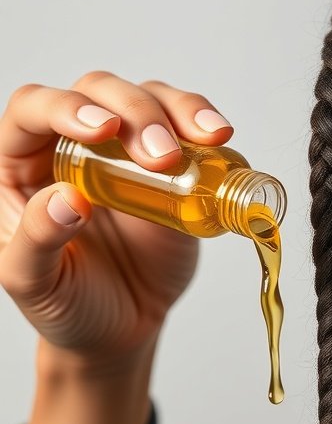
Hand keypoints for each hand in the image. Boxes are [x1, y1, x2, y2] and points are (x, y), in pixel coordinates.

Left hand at [0, 71, 233, 366]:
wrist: (118, 331)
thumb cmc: (66, 304)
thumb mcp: (34, 282)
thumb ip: (39, 241)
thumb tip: (68, 198)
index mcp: (20, 163)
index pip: (34, 109)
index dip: (65, 108)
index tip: (102, 130)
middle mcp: (70, 144)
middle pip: (98, 91)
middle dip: (135, 112)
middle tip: (161, 156)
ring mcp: (122, 151)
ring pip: (146, 96)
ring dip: (177, 110)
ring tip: (205, 141)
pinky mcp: (169, 166)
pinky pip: (185, 127)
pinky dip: (203, 125)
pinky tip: (220, 142)